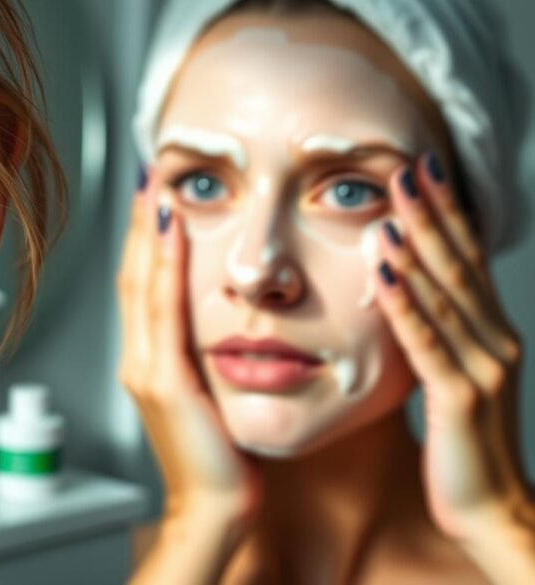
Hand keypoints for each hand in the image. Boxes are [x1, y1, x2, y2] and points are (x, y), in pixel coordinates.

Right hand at [118, 176, 258, 583]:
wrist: (215, 508)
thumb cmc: (221, 460)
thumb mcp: (211, 397)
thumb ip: (206, 360)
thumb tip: (225, 327)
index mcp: (149, 362)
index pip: (143, 288)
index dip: (146, 242)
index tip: (157, 201)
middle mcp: (139, 360)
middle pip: (135, 278)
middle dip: (142, 226)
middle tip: (150, 178)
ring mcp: (146, 370)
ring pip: (143, 287)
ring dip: (150, 235)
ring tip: (158, 191)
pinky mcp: (165, 382)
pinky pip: (164, 313)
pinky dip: (165, 268)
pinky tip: (173, 235)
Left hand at [375, 153, 534, 576]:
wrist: (490, 507)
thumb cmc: (463, 443)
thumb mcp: (451, 376)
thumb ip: (437, 334)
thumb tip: (406, 290)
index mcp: (488, 332)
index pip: (465, 260)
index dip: (444, 214)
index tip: (421, 169)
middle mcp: (494, 340)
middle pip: (459, 265)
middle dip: (433, 213)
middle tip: (409, 164)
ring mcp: (482, 367)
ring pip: (445, 296)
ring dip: (417, 248)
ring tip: (392, 205)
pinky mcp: (460, 398)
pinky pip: (426, 344)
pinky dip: (405, 306)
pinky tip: (384, 275)